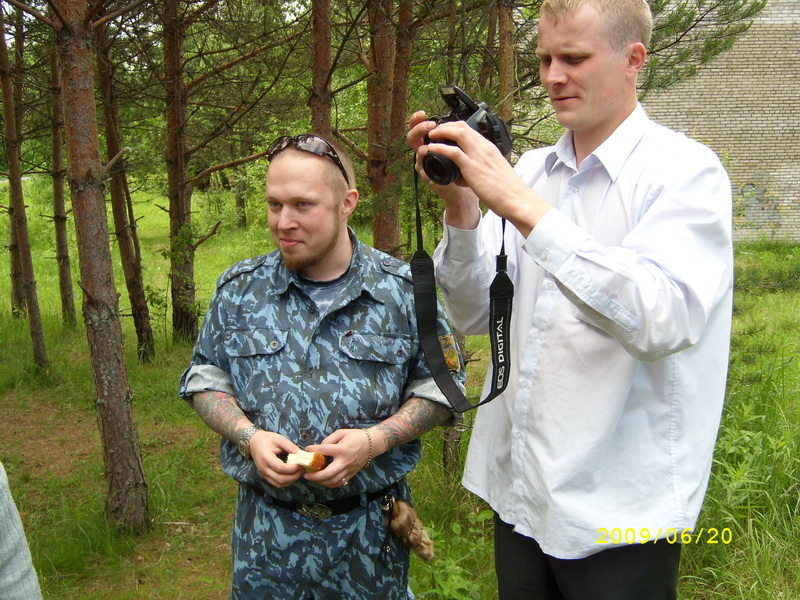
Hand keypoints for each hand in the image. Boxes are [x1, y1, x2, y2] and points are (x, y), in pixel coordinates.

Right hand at [249, 431, 304, 487]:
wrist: (254, 442)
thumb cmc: (267, 439)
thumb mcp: (280, 439)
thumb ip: (290, 447)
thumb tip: (301, 455)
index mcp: (266, 457)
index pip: (280, 468)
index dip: (293, 468)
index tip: (301, 464)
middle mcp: (263, 468)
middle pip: (280, 479)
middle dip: (294, 476)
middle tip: (303, 469)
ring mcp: (263, 474)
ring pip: (279, 484)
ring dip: (291, 480)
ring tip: (299, 472)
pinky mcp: (265, 476)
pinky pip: (276, 484)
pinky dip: (286, 482)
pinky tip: (292, 475)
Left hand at [303, 429, 374, 489]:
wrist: (372, 444)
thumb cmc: (356, 436)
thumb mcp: (342, 433)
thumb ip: (329, 439)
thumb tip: (318, 448)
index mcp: (342, 449)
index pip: (324, 451)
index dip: (312, 451)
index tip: (306, 450)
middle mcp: (345, 462)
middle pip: (328, 474)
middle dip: (314, 476)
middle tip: (305, 474)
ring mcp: (348, 470)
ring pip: (333, 481)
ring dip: (320, 482)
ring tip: (313, 478)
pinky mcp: (351, 474)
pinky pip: (339, 483)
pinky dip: (329, 484)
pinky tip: (323, 481)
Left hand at [408, 111, 550, 236]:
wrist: (516, 199)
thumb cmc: (507, 190)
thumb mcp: (493, 172)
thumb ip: (480, 169)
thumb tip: (465, 175)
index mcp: (489, 148)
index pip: (470, 130)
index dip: (454, 128)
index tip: (445, 133)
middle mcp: (484, 148)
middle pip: (462, 126)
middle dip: (445, 126)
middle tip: (434, 132)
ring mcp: (479, 156)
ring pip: (457, 133)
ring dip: (441, 132)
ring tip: (431, 136)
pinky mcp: (473, 168)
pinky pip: (453, 152)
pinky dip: (440, 148)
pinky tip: (431, 149)